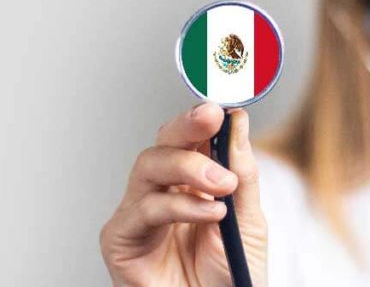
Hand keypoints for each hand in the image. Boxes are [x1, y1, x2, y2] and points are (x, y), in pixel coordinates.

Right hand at [100, 103, 266, 285]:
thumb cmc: (228, 281)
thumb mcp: (248, 222)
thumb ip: (242, 173)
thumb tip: (238, 122)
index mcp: (189, 185)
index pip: (189, 138)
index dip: (201, 116)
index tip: (222, 100)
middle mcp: (160, 194)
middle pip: (162, 143)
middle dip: (187, 125)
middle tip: (212, 117)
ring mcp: (138, 216)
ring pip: (148, 166)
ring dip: (188, 168)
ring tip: (222, 186)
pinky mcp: (121, 240)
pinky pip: (143, 209)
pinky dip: (178, 206)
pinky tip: (208, 213)